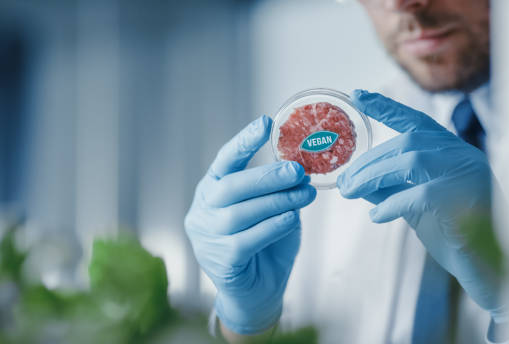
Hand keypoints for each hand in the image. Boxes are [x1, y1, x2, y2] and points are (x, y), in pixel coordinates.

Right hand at [184, 115, 316, 334]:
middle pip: (230, 187)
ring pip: (241, 213)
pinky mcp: (221, 260)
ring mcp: (207, 237)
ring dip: (278, 201)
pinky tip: (292, 217)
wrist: (257, 292)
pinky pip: (248, 238)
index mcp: (211, 191)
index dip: (243, 142)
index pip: (224, 162)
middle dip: (267, 176)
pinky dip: (273, 225)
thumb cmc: (265, 245)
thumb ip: (278, 191)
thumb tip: (300, 170)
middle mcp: (203, 211)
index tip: (265, 123)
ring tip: (305, 194)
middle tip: (297, 170)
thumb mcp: (272, 210)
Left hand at [337, 90, 506, 322]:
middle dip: (368, 162)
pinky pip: (419, 194)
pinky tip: (376, 216)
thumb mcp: (414, 202)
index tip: (358, 95)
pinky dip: (392, 204)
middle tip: (343, 182)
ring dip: (373, 177)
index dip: (386, 107)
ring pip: (411, 161)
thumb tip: (354, 179)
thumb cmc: (450, 230)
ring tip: (350, 192)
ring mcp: (466, 172)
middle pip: (406, 143)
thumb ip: (389, 186)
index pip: (415, 120)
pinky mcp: (464, 198)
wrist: (486, 266)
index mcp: (450, 149)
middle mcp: (461, 154)